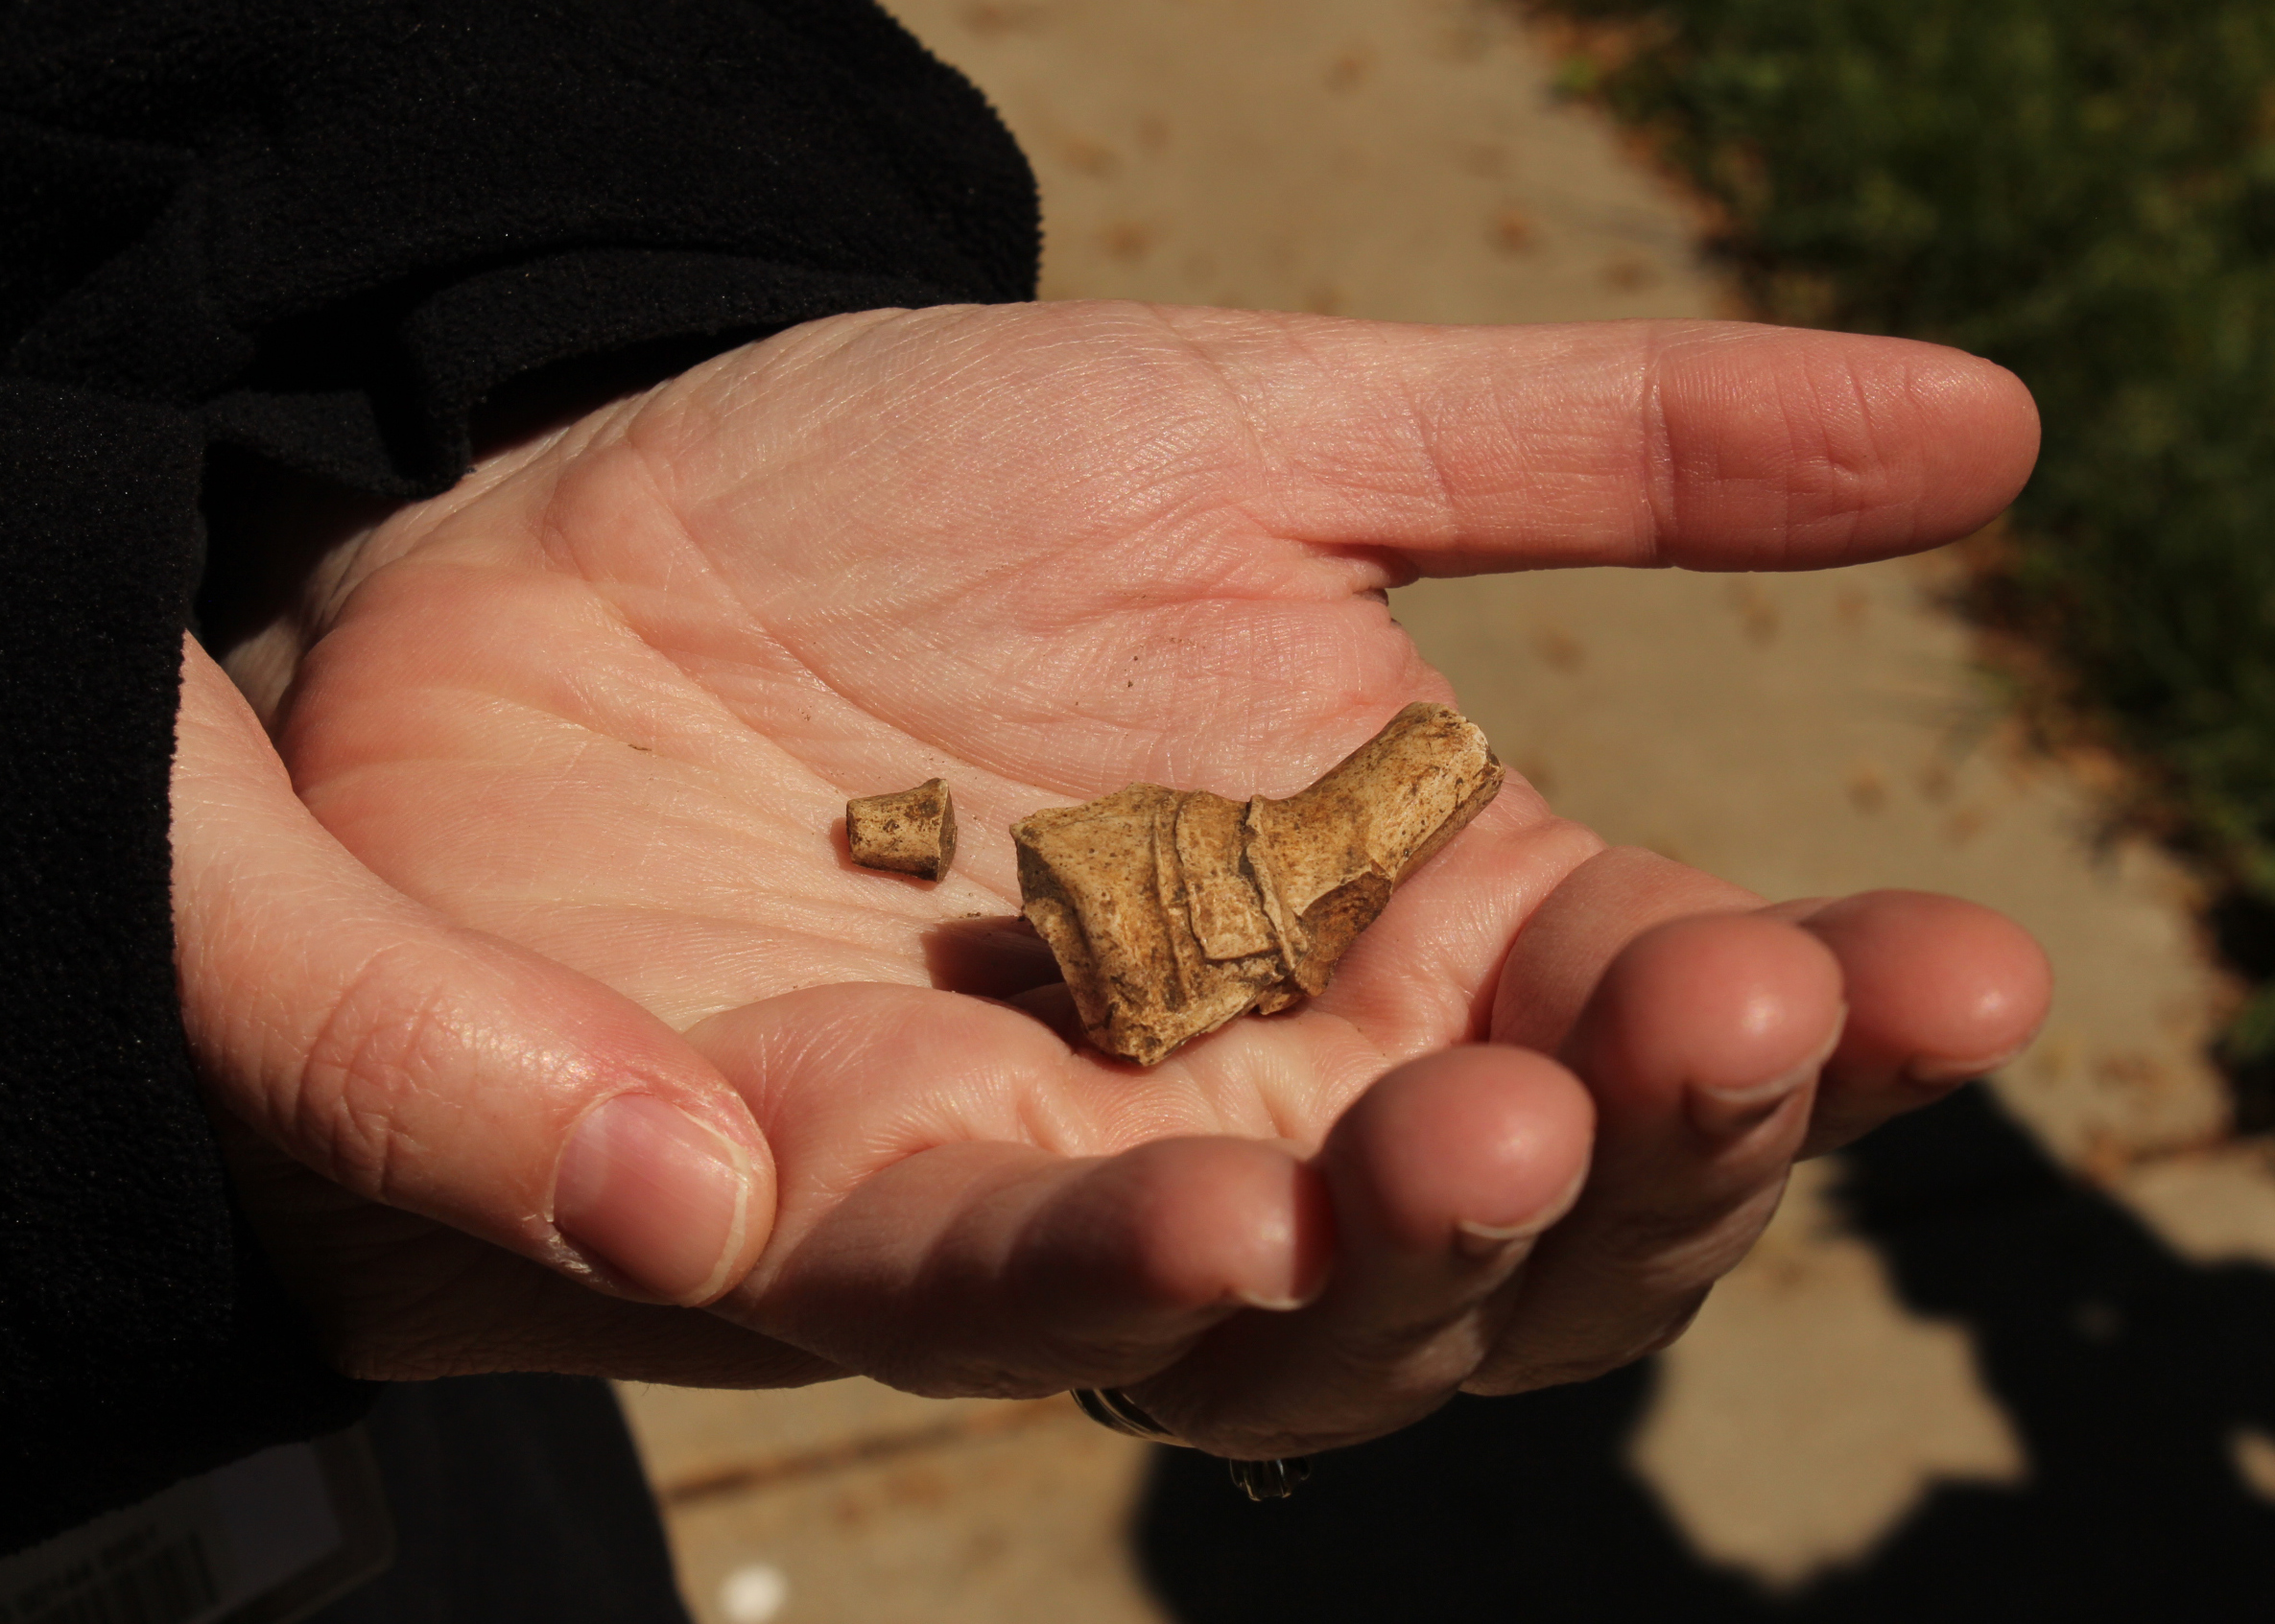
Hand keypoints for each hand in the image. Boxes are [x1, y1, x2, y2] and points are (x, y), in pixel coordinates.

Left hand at [193, 302, 2048, 1455]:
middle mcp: (1273, 1097)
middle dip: (1646, 1160)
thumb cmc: (907, 509)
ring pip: (1297, 1323)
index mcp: (1404, 925)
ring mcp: (1064, 1186)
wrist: (565, 546)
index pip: (1658, 1021)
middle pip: (1526, 1237)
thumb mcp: (1268, 437)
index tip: (1951, 963)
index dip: (1817, 1022)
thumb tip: (1991, 431)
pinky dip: (1100, 1278)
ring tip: (1478, 1131)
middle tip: (1717, 1019)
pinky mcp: (832, 1218)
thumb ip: (1598, 452)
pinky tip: (1202, 1216)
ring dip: (1410, 1258)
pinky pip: (991, 1294)